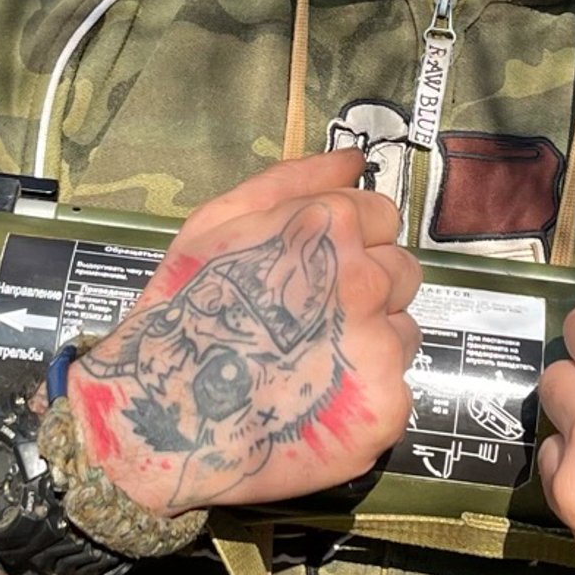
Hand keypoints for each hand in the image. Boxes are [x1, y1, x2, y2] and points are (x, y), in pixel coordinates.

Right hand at [69, 149, 420, 516]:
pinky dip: (364, 393)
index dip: (350, 240)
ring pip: (404, 330)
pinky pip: (395, 387)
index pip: (385, 216)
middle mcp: (367, 280)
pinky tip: (318, 398)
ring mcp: (382, 346)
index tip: (315, 267)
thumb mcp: (216, 223)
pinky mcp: (387, 403)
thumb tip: (353, 159)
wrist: (170, 414)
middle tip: (311, 317)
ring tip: (311, 360)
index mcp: (331, 227)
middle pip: (403, 271)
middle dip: (368, 287)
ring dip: (371, 339)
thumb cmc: (184, 310)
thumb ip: (291, 181)